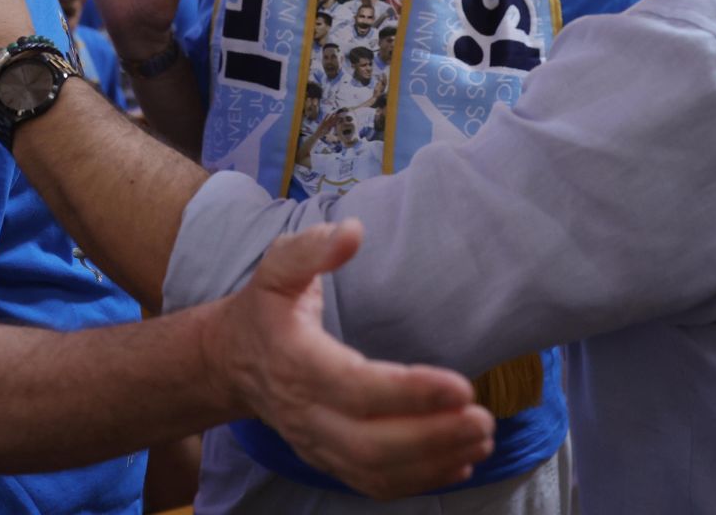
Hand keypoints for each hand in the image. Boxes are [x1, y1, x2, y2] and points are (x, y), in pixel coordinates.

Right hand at [211, 220, 493, 499]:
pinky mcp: (327, 460)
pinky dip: (419, 481)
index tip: (462, 386)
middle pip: (370, 444)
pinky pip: (373, 483)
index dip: (409, 392)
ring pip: (375, 470)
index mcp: (295, 362)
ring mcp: (315, 444)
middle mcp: (304, 413)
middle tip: (484, 419)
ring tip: (483, 437)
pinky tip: (459, 462)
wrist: (231, 362)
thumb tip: (354, 232)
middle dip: (432, 437)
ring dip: (434, 461)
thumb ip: (312, 249)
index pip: (355, 388)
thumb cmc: (265, 309)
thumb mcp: (277, 268)